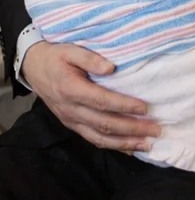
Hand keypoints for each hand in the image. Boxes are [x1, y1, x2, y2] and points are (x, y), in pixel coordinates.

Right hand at [22, 40, 159, 150]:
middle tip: (156, 130)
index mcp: (71, 90)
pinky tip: (129, 150)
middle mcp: (71, 109)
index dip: (124, 106)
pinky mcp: (72, 125)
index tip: (145, 108)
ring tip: (147, 144)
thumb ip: (89, 58)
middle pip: (105, 124)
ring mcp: (71, 120)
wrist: (33, 68)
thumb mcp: (70, 50)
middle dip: (132, 129)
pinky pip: (93, 139)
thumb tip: (111, 67)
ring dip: (125, 143)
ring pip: (100, 138)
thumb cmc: (56, 57)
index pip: (102, 101)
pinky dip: (113, 146)